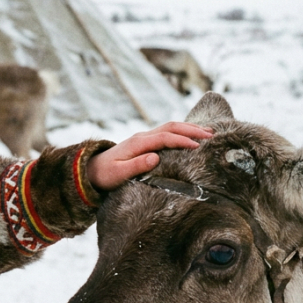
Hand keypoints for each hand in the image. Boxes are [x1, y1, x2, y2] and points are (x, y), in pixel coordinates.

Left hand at [87, 122, 212, 190]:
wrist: (91, 169)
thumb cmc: (105, 175)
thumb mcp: (118, 174)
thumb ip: (136, 166)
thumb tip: (155, 157)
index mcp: (137, 143)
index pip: (164, 137)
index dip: (181, 140)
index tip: (198, 146)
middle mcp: (142, 137)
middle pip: (170, 127)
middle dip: (192, 129)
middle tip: (211, 135)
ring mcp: (144, 137)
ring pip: (170, 127)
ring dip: (189, 128)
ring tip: (209, 132)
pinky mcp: (146, 142)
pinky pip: (167, 132)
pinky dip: (183, 131)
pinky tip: (193, 135)